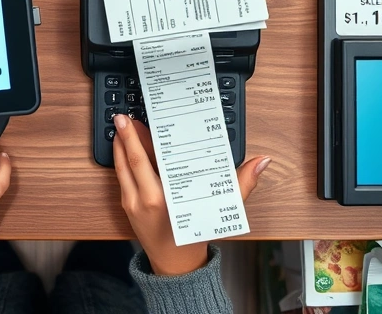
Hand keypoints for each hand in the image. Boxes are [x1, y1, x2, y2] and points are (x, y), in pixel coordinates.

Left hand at [112, 114, 269, 275]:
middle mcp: (144, 200)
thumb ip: (241, 184)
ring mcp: (132, 204)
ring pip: (121, 169)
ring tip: (121, 126)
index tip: (140, 121)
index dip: (141, 139)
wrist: (175, 264)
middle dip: (127, 136)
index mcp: (165, 198)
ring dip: (120, 146)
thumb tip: (260, 162)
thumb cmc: (196, 237)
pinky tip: (124, 148)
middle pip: (131, 161)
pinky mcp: (126, 207)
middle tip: (123, 117)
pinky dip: (121, 161)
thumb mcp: (220, 209)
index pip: (150, 161)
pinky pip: (121, 179)